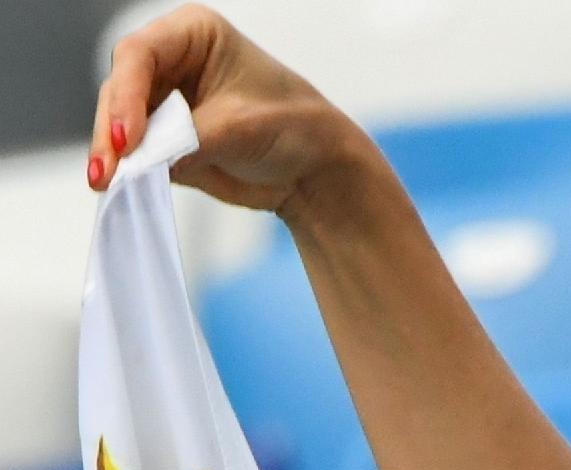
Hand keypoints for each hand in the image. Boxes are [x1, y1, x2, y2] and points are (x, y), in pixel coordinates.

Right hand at [88, 3, 365, 216]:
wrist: (317, 172)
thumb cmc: (295, 128)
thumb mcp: (240, 127)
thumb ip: (187, 140)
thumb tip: (139, 161)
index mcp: (194, 34)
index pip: (139, 54)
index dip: (126, 94)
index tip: (129, 137)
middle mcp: (170, 61)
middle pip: (120, 88)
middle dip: (112, 130)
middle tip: (107, 169)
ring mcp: (164, 101)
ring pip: (119, 122)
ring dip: (111, 154)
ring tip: (105, 182)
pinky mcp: (163, 139)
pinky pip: (134, 152)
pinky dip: (125, 170)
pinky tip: (117, 187)